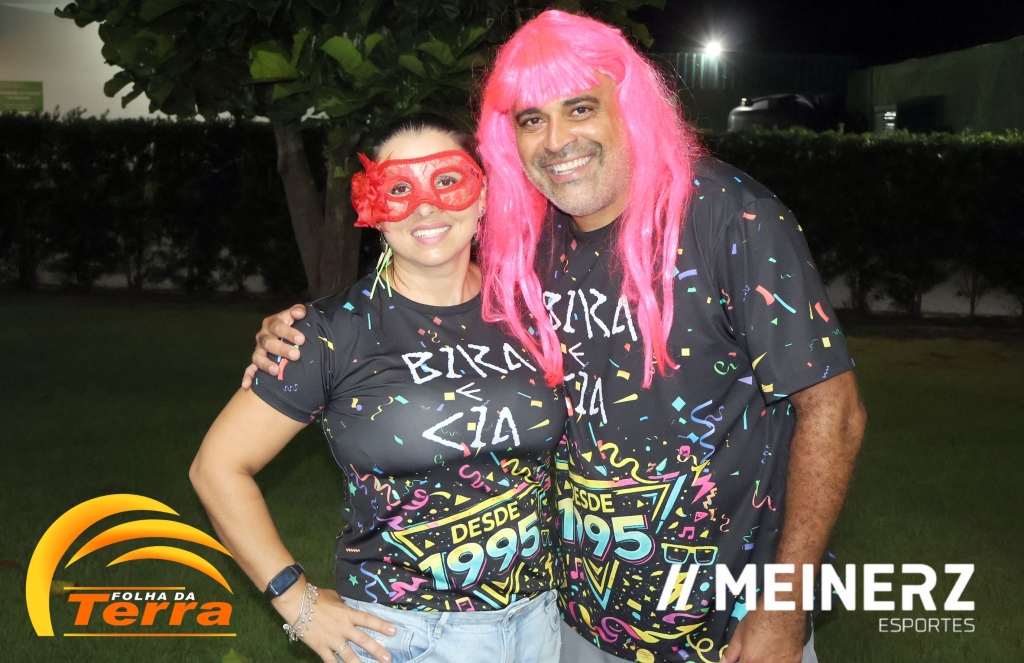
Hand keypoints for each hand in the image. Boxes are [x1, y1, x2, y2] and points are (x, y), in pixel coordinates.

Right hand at [241, 304, 306, 388]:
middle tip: (296, 355)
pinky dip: (248, 376)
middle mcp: (263, 336)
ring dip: (265, 364)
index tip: (301, 339)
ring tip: (275, 371)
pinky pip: (250, 369)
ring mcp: (259, 350)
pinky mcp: (256, 362)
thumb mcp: (296, 315)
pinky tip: (247, 385)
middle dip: (282, 349)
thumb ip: (299, 311)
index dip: (288, 332)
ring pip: (258, 357)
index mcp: (272, 324)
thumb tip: (299, 313)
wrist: (288, 336)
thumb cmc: (293, 325)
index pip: (277, 326)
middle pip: (268, 342)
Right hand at [276, 586, 396, 662]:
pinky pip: (330, 661)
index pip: (368, 620)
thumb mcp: (334, 597)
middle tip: (388, 658)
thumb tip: (348, 607)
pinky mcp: (320, 647)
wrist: (296, 603)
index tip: (394, 631)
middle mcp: (343, 628)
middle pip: (363, 640)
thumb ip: (344, 605)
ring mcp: (332, 639)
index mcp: (347, 613)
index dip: (381, 625)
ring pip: (349, 655)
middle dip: (376, 650)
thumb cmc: (316, 597)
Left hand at [720, 602, 804, 662]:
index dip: (744, 662)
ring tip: (768, 650)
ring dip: (768, 661)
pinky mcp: (796, 661)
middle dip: (754, 661)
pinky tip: (779, 652)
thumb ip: (731, 652)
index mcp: (750, 661)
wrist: (783, 610)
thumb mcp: (740, 633)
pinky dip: (781, 661)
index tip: (745, 658)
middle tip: (757, 653)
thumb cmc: (759, 619)